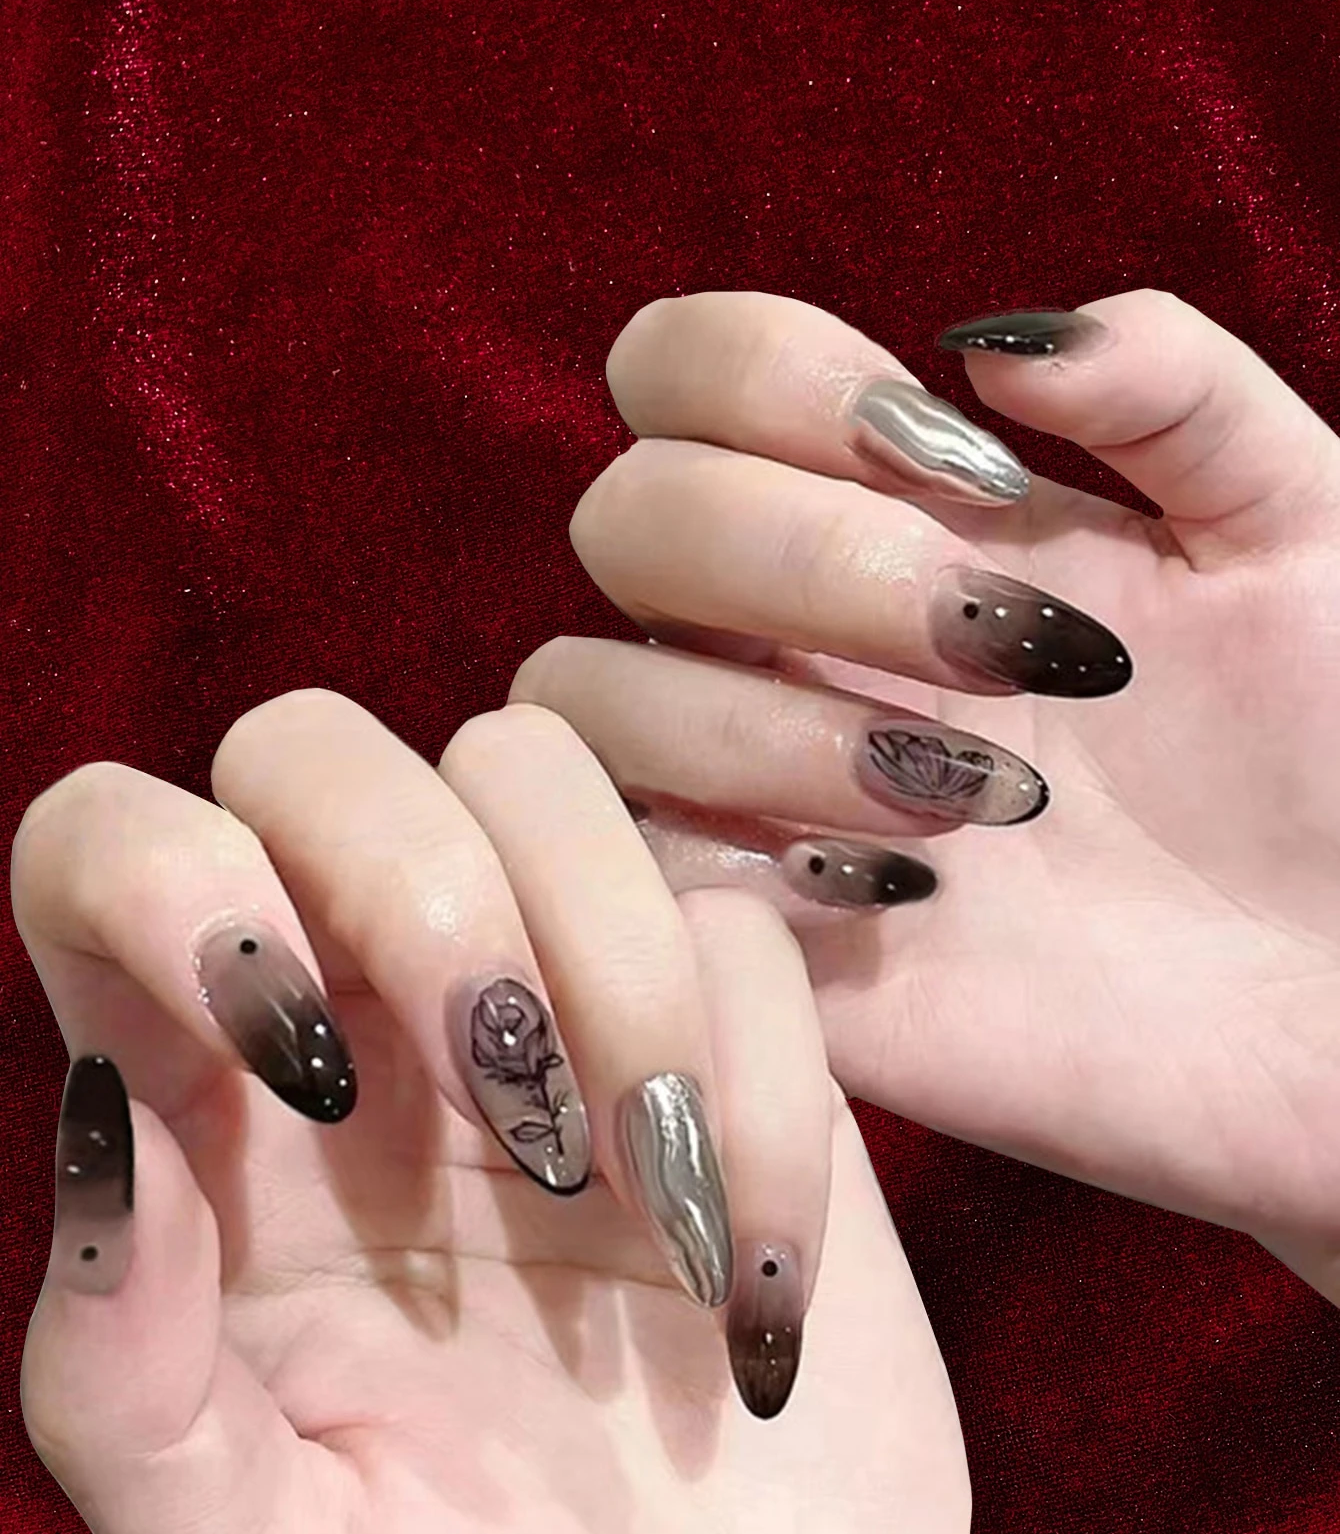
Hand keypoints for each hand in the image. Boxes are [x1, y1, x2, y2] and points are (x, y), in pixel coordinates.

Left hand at [15, 691, 967, 1533]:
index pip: (105, 841)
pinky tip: (746, 1288)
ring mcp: (550, 986)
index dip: (167, 877)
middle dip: (420, 886)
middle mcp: (359, 1000)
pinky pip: (739, 926)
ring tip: (640, 1199)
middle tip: (507, 1107)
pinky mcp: (725, 1020)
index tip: (294, 1057)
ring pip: (535, 765)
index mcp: (204, 1103)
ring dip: (612, 965)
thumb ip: (124, 1374)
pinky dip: (763, 1098)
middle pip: (314, 746)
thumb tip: (100, 1127)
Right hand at [510, 288, 1339, 1288]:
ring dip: (762, 722)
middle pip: (626, 515)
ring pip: (583, 691)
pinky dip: (739, 859)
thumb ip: (1172, 388)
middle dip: (804, 560)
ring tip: (977, 799)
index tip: (959, 465)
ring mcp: (759, 787)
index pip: (692, 370)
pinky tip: (914, 898)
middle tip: (1001, 647)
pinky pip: (624, 867)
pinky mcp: (760, 939)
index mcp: (898, 510)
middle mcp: (794, 633)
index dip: (772, 376)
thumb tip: (989, 345)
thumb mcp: (1302, 526)